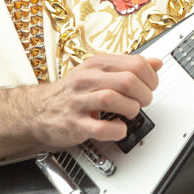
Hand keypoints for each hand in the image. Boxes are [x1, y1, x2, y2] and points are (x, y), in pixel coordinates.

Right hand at [31, 53, 159, 147]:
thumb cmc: (72, 92)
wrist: (37, 110)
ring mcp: (79, 102)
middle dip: (144, 94)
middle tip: (142, 102)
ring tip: (130, 113)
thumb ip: (127, 67)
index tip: (150, 86)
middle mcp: (86, 80)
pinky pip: (101, 127)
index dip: (151, 77)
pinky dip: (116, 130)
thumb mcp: (98, 72)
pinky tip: (118, 127)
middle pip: (127, 80)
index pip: (135, 63)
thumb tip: (155, 63)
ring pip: (113, 99)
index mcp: (96, 65)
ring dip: (131, 109)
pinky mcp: (75, 124)